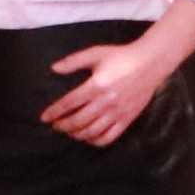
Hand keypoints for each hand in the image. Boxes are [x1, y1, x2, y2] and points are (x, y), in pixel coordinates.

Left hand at [38, 38, 174, 146]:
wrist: (150, 62)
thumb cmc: (121, 56)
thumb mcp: (95, 53)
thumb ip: (73, 61)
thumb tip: (54, 69)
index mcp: (96, 85)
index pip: (69, 103)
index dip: (54, 112)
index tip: (45, 117)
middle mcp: (106, 101)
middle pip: (79, 121)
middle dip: (63, 126)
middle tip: (56, 126)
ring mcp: (118, 112)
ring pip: (93, 131)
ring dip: (77, 135)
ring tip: (70, 132)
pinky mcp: (127, 119)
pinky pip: (110, 137)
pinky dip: (96, 141)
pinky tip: (89, 138)